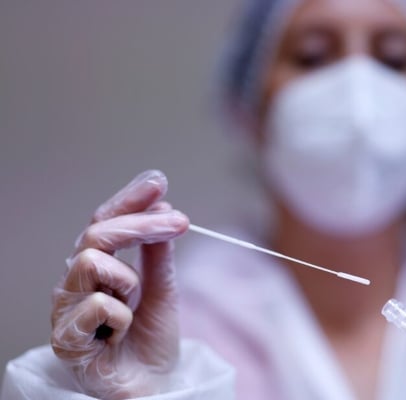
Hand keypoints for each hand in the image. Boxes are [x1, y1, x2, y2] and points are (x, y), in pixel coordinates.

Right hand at [50, 170, 189, 398]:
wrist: (151, 388)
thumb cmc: (150, 341)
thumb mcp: (164, 289)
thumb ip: (159, 254)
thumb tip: (165, 209)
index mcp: (97, 268)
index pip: (104, 222)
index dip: (129, 199)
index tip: (159, 182)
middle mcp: (76, 283)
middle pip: (97, 233)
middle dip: (142, 223)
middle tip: (182, 221)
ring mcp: (67, 309)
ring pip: (90, 261)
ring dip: (127, 280)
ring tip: (134, 307)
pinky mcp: (65, 338)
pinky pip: (95, 305)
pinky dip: (120, 317)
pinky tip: (120, 333)